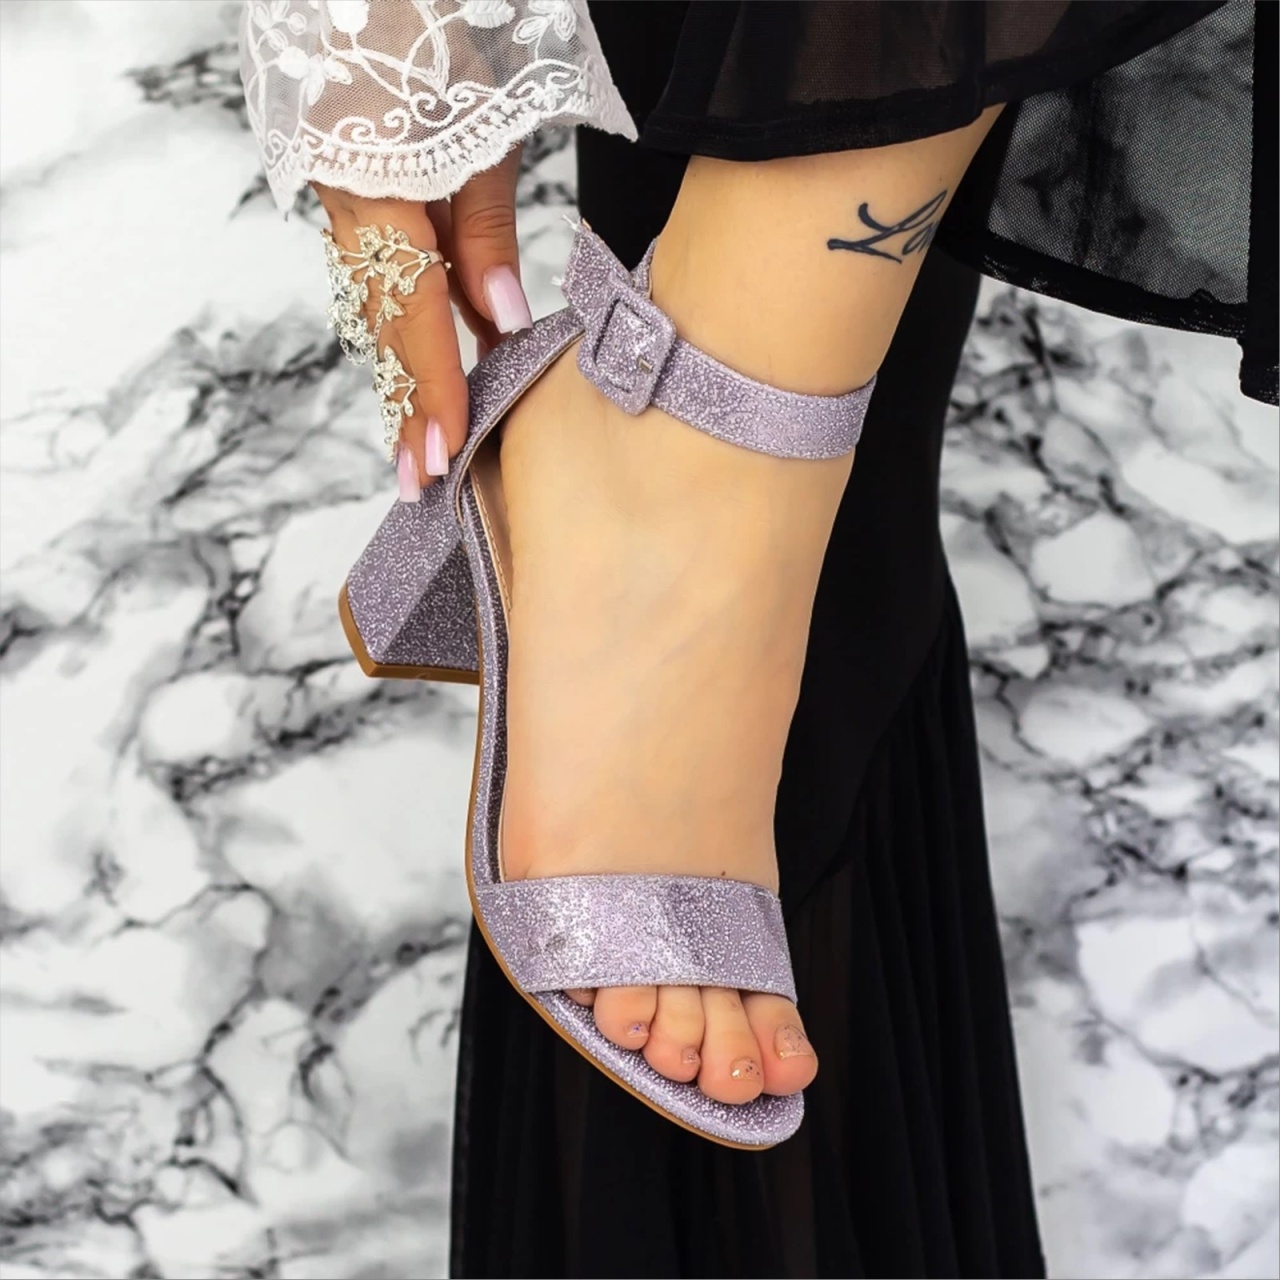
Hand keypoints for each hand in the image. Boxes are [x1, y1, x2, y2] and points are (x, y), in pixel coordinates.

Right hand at [314, 145, 530, 497]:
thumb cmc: (438, 28)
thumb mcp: (482, 124)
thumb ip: (485, 226)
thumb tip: (502, 317)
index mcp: (372, 180)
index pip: (411, 308)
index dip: (433, 383)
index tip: (448, 447)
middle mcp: (344, 196)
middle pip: (383, 322)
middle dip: (406, 405)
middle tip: (420, 479)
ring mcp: (342, 191)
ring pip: (377, 303)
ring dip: (403, 374)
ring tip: (421, 443)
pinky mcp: (353, 185)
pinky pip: (380, 272)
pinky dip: (409, 323)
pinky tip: (436, 363)